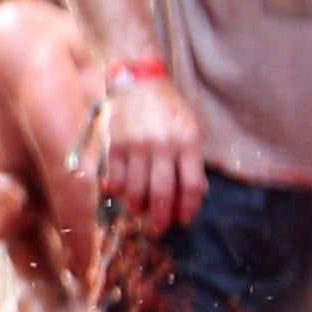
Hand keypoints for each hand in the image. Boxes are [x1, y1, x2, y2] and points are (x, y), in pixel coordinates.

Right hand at [85, 72, 205, 237]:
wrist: (139, 82)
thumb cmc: (168, 109)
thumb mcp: (190, 129)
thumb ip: (192, 161)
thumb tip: (195, 195)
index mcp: (188, 140)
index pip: (191, 185)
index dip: (188, 209)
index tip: (183, 220)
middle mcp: (164, 144)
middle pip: (164, 193)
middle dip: (162, 218)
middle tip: (159, 229)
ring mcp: (138, 145)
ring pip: (137, 190)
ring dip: (138, 206)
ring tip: (140, 209)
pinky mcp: (116, 145)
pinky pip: (117, 179)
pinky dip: (119, 191)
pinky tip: (122, 192)